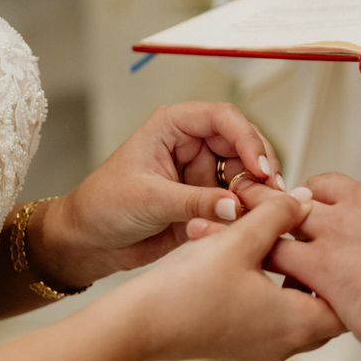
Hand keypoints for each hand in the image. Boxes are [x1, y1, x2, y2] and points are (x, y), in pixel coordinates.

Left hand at [31, 102, 282, 287]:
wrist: (89, 242)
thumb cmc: (103, 206)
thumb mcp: (148, 200)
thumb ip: (194, 202)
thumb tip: (236, 206)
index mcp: (173, 127)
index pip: (223, 118)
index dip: (247, 139)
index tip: (260, 168)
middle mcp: (193, 146)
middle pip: (243, 144)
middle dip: (260, 166)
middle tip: (271, 193)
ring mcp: (203, 174)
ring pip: (245, 175)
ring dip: (258, 191)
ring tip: (266, 210)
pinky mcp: (207, 201)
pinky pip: (237, 202)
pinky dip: (248, 211)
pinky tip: (253, 221)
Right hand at [120, 190, 343, 360]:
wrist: (138, 324)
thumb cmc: (187, 288)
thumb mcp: (239, 240)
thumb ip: (278, 215)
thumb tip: (304, 200)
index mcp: (296, 323)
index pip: (349, 301)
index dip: (348, 267)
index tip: (338, 238)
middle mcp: (287, 343)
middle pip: (328, 305)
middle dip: (323, 270)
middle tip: (315, 239)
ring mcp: (266, 346)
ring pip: (301, 308)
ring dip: (295, 276)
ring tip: (282, 244)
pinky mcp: (245, 342)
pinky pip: (277, 315)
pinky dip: (275, 287)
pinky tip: (254, 258)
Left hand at [206, 170, 360, 357]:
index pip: (359, 189)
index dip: (344, 207)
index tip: (338, 222)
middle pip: (318, 192)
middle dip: (299, 204)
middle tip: (281, 213)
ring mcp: (340, 227)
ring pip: (288, 211)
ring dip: (264, 215)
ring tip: (240, 217)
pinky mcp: (321, 262)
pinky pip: (278, 250)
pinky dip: (260, 252)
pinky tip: (246, 258)